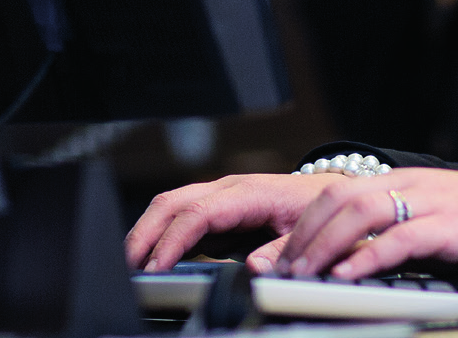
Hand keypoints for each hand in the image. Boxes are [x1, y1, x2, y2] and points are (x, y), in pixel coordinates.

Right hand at [126, 173, 343, 270]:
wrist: (329, 192)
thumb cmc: (318, 209)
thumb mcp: (309, 231)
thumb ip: (280, 249)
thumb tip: (252, 266)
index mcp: (247, 193)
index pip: (197, 212)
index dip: (173, 240)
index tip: (156, 267)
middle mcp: (227, 188)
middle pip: (171, 202)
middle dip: (144, 233)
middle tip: (127, 268)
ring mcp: (219, 195)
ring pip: (169, 204)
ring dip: (146, 231)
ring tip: (131, 264)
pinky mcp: (217, 207)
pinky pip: (180, 213)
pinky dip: (160, 232)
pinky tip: (152, 255)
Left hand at [271, 169, 457, 280]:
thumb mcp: (429, 221)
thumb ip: (390, 234)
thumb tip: (347, 261)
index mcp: (399, 182)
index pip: (334, 193)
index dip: (300, 224)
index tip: (277, 256)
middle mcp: (408, 185)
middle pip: (338, 198)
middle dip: (302, 234)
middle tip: (282, 270)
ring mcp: (430, 202)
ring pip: (361, 213)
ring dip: (325, 245)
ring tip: (304, 274)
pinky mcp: (452, 225)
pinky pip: (402, 236)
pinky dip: (369, 257)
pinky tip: (349, 275)